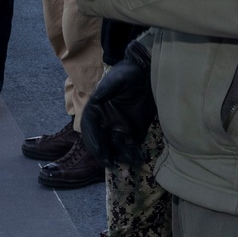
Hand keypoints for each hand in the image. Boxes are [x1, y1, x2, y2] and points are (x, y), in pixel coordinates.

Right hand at [80, 41, 155, 167]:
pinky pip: (130, 147)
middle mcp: (105, 121)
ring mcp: (119, 128)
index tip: (99, 149)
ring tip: (129, 160)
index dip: (92, 139)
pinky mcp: (133, 132)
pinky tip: (138, 159)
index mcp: (96, 108)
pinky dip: (133, 155)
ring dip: (119, 156)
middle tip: (109, 162)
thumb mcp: (120, 77)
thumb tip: (96, 99)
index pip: (89, 126)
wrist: (148, 76)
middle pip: (99, 140)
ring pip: (114, 147)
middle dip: (102, 152)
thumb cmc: (129, 74)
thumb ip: (108, 87)